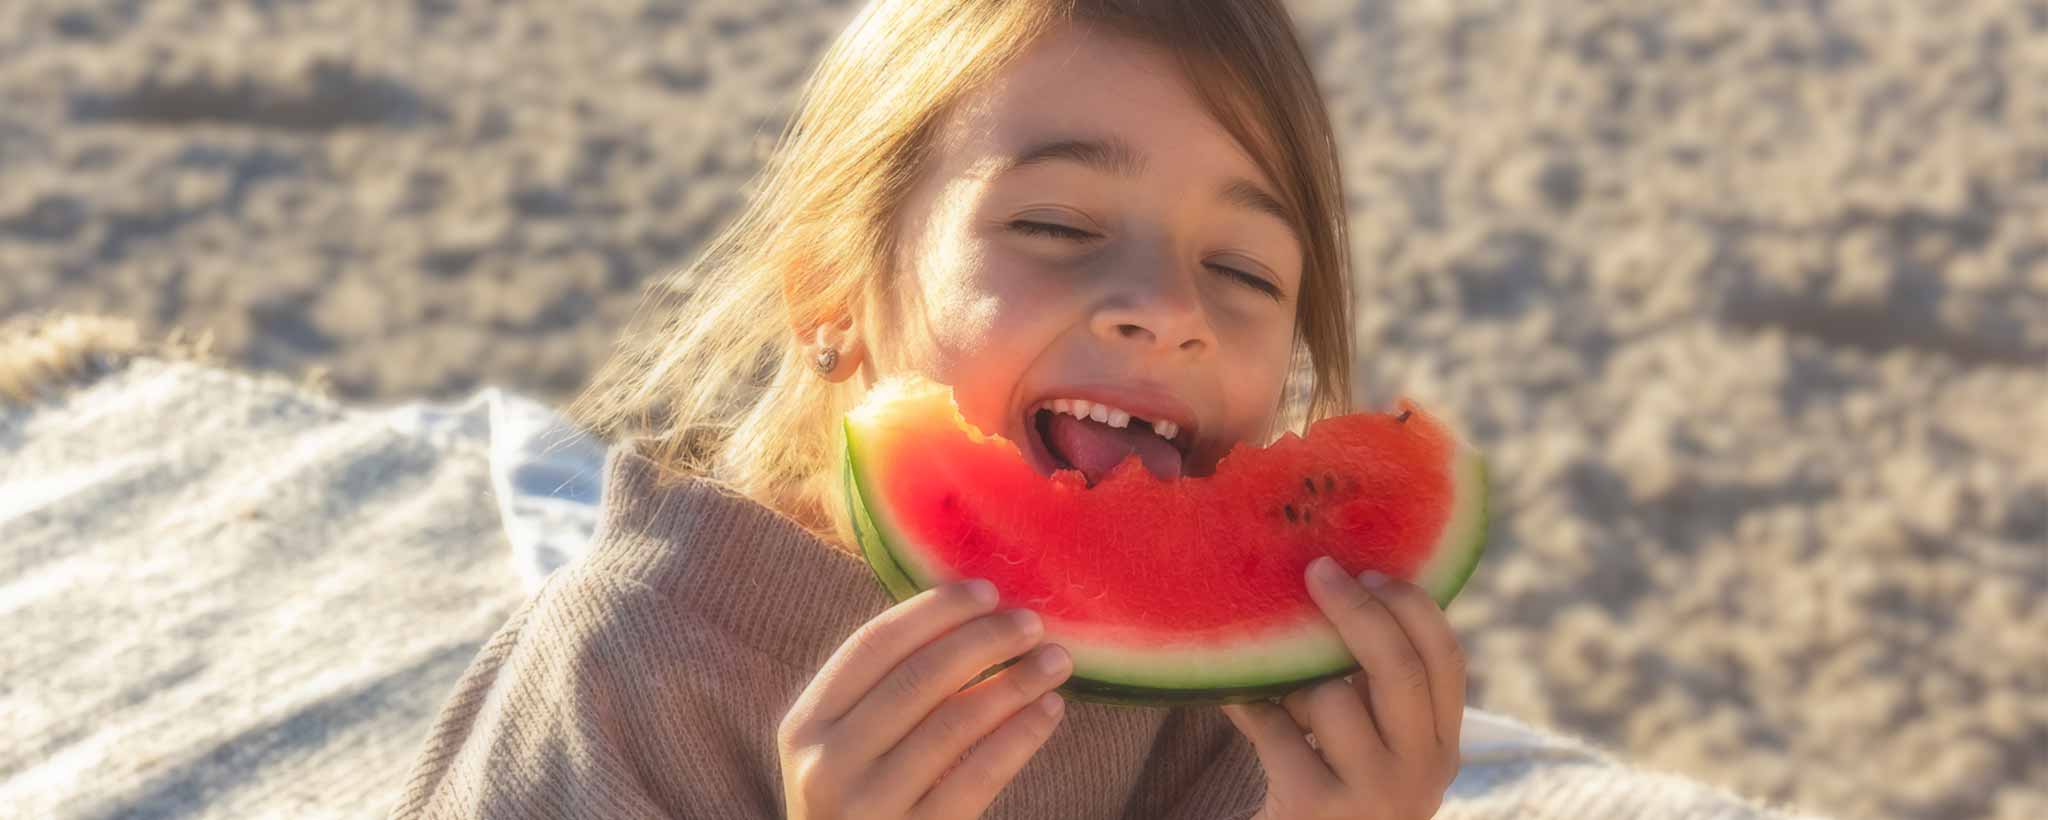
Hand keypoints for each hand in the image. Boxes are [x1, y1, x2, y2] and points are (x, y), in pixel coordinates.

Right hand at [777, 579, 1072, 818]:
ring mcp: (870, 807)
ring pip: (953, 725)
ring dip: (1014, 684)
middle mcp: (828, 765)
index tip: (986, 591)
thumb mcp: (844, 748)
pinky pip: (978, 777)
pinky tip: (1048, 712)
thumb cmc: (860, 801)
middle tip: (1032, 624)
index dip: (933, 612)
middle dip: (983, 641)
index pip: (873, 646)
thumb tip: (968, 617)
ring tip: (1055, 662)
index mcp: (806, 725)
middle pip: (917, 679)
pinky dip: (1019, 736)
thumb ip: (884, 692)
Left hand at [1221, 557, 1465, 819]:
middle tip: (1317, 570)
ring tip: (1281, 704)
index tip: (1370, 571)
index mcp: (1443, 748)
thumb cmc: (1333, 788)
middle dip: (1356, 610)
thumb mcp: (1378, 745)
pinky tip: (1237, 702)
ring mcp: (1372, 796)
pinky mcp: (1315, 808)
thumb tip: (1348, 583)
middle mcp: (1421, 774)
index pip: (1446, 660)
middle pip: (1398, 668)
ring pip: (1328, 697)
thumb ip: (1378, 688)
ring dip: (1293, 686)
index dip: (1412, 607)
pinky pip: (1273, 727)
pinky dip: (1249, 706)